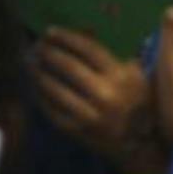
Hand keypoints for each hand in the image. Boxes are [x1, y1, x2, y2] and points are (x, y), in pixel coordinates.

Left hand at [32, 29, 157, 167]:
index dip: (67, 38)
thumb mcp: (138, 74)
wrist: (141, 143)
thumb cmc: (141, 102)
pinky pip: (52, 110)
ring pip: (56, 89)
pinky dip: (41, 96)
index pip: (89, 49)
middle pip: (69, 66)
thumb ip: (118, 53)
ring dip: (39, 73)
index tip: (50, 32)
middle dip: (49, 52)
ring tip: (31, 63)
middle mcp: (105, 94)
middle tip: (36, 45)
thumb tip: (88, 30)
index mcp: (122, 76)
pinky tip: (36, 86)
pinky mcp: (77, 130)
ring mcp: (90, 114)